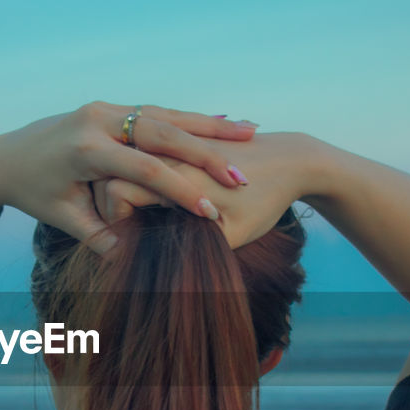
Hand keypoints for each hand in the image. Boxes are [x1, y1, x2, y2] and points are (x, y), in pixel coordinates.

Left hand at [0, 102, 257, 254]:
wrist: (3, 157)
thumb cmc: (33, 193)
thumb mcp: (63, 217)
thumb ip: (99, 236)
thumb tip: (132, 262)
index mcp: (86, 150)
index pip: (145, 170)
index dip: (181, 192)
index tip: (213, 211)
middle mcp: (97, 120)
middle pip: (165, 132)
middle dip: (209, 150)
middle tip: (245, 169)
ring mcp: (104, 108)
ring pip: (167, 115)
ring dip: (209, 126)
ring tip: (250, 132)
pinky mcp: (110, 107)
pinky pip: (158, 111)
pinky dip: (190, 119)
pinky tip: (224, 122)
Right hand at [92, 131, 314, 248]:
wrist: (294, 159)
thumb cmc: (265, 199)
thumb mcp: (230, 235)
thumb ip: (186, 244)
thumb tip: (151, 264)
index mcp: (175, 174)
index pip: (115, 191)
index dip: (114, 218)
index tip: (131, 237)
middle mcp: (169, 154)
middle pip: (115, 175)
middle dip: (114, 205)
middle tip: (131, 229)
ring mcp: (176, 146)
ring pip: (130, 164)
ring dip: (130, 189)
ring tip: (143, 215)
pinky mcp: (185, 145)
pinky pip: (150, 158)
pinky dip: (147, 179)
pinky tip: (163, 200)